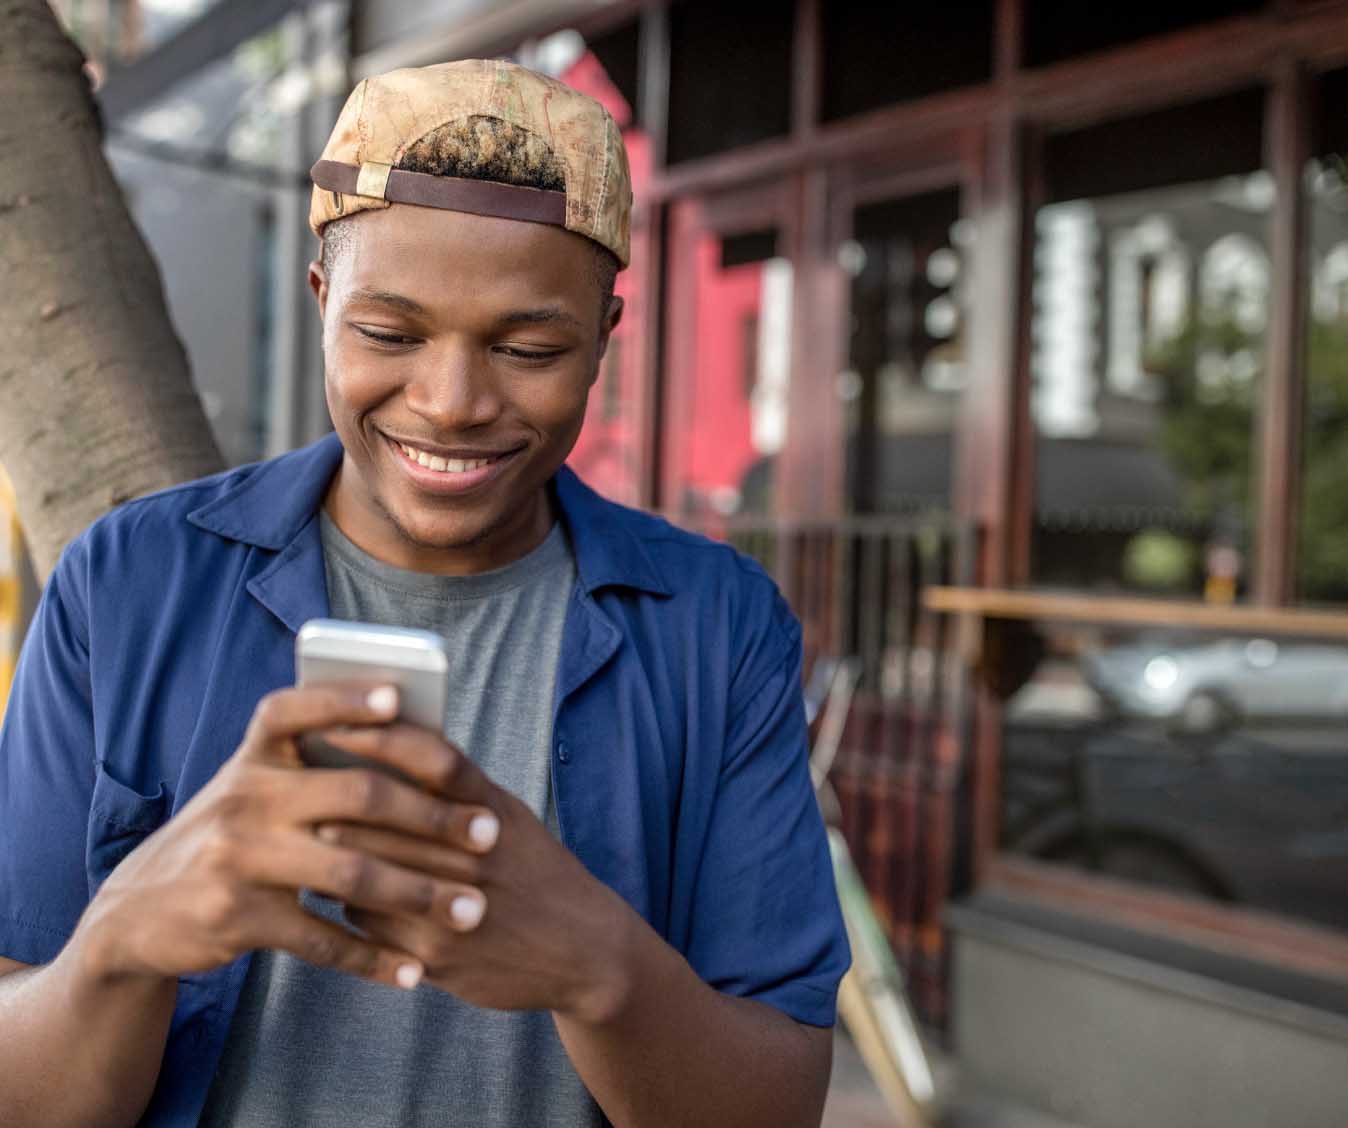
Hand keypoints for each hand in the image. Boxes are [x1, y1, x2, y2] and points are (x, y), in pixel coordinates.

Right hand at [72, 684, 499, 992]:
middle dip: (433, 817)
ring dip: (420, 895)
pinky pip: (320, 937)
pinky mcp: (236, 916)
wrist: (141, 909)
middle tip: (488, 834)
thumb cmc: (233, 833)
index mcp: (255, 757)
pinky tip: (413, 970)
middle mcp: (244, 797)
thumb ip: (315, 766)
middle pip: (357, 795)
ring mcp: (238, 857)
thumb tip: (412, 735)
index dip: (344, 700)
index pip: (296, 710)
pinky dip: (372, 957)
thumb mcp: (256, 788)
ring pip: (350, 873)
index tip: (399, 699)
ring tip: (472, 911)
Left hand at [315, 724, 638, 1021]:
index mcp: (495, 809)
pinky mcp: (439, 953)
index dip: (381, 736)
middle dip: (334, 799)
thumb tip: (380, 750)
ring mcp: (456, 905)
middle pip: (385, 815)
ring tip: (310, 835)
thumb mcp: (510, 817)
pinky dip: (348, 904)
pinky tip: (343, 894)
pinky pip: (368, 922)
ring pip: (366, 869)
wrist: (584, 949)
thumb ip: (455, 790)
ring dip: (332, 852)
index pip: (433, 757)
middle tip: (298, 785)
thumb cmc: (533, 869)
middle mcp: (476, 853)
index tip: (336, 723)